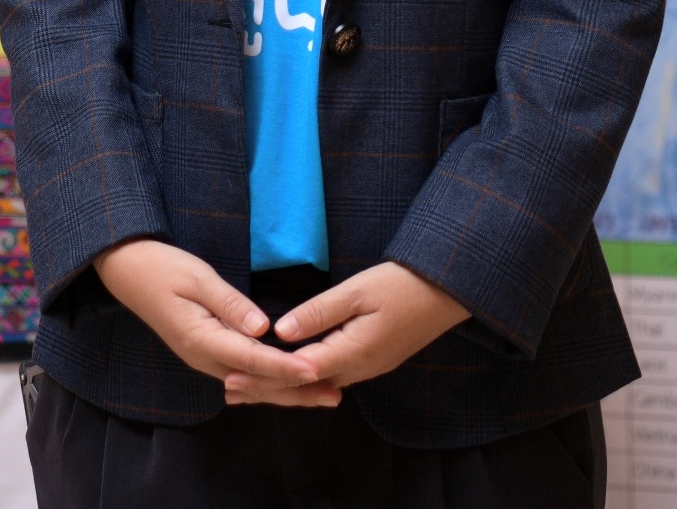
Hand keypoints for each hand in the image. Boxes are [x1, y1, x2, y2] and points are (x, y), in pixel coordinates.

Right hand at [92, 239, 331, 405]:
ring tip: (322, 395)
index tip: (316, 371)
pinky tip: (287, 385)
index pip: (253, 360)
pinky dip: (269, 382)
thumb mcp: (198, 278)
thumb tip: (263, 328)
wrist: (128, 271)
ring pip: (251, 384)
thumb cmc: (163, 268)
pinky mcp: (206, 353)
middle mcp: (204, 358)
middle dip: (296, 391)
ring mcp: (204, 359)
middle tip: (335, 396)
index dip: (286, 367)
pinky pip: (243, 376)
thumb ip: (230, 304)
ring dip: (286, 391)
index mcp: (202, 339)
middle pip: (257, 383)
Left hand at [224, 263, 468, 401]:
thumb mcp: (356, 292)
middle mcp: (360, 369)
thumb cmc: (401, 285)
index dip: (264, 376)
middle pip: (305, 385)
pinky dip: (305, 378)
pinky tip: (291, 373)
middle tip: (231, 392)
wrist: (445, 292)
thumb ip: (318, 313)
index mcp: (353, 353)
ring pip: (318, 383)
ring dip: (284, 386)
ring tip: (251, 387)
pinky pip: (332, 375)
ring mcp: (368, 367)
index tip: (233, 376)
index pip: (299, 372)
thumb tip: (280, 332)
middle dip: (267, 388)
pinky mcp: (372, 360)